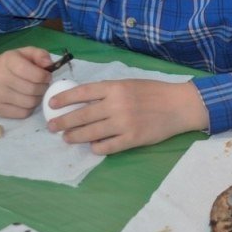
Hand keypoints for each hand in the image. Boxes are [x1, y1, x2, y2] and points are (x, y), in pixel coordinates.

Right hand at [0, 46, 53, 117]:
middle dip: (43, 88)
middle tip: (43, 85)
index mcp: (8, 60)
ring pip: (30, 103)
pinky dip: (29, 108)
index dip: (44, 76)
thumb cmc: (11, 64)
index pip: (33, 73)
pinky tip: (26, 100)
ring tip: (35, 92)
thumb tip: (49, 64)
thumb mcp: (26, 53)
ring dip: (38, 98)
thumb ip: (40, 55)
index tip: (46, 76)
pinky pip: (23, 113)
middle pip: (33, 89)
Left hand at [47, 79, 209, 153]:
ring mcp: (124, 123)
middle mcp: (117, 105)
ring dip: (74, 137)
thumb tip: (84, 101)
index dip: (64, 99)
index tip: (52, 105)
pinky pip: (106, 146)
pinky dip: (96, 147)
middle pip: (81, 115)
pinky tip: (92, 147)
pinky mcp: (132, 139)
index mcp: (116, 87)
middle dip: (63, 122)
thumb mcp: (130, 84)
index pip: (82, 92)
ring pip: (90, 133)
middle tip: (51, 127)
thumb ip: (109, 92)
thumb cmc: (154, 92)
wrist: (179, 105)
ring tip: (66, 138)